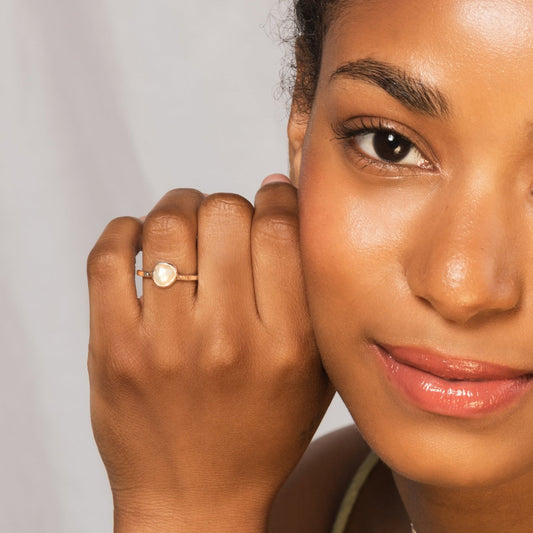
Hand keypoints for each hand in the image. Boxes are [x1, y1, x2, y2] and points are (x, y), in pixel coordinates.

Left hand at [86, 176, 334, 531]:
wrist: (195, 500)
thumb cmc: (261, 436)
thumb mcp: (315, 374)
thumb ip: (311, 296)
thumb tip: (286, 205)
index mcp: (288, 344)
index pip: (281, 229)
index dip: (277, 196)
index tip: (271, 195)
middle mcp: (227, 341)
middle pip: (225, 213)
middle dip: (228, 204)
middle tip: (224, 221)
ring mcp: (164, 346)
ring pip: (168, 225)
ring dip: (179, 207)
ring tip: (184, 222)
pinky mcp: (112, 350)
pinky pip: (110, 256)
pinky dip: (125, 231)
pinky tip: (142, 240)